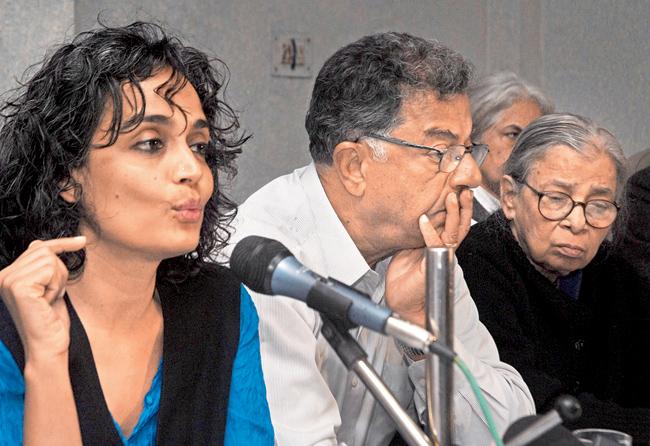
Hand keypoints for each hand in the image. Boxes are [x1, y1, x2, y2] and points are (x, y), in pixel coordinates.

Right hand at [0, 236, 85, 362]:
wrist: (48, 346)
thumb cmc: (50, 320)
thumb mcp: (47, 287)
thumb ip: (41, 266)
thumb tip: (38, 242)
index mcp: (7, 275)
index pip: (37, 247)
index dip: (62, 243)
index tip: (82, 241)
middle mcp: (2, 275)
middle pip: (45, 250)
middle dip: (59, 272)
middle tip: (51, 296)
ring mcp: (8, 280)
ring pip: (49, 258)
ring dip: (58, 280)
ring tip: (48, 300)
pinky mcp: (18, 286)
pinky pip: (50, 269)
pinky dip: (56, 285)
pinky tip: (47, 302)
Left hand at [384, 189, 471, 325]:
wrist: (402, 302)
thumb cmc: (405, 280)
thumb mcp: (408, 249)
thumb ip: (414, 234)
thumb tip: (414, 215)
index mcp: (439, 243)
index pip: (453, 222)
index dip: (457, 206)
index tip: (457, 189)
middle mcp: (444, 249)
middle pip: (460, 225)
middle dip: (463, 206)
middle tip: (463, 189)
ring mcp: (440, 256)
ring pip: (454, 232)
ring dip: (453, 214)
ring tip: (452, 197)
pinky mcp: (433, 263)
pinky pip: (435, 244)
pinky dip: (429, 232)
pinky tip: (424, 220)